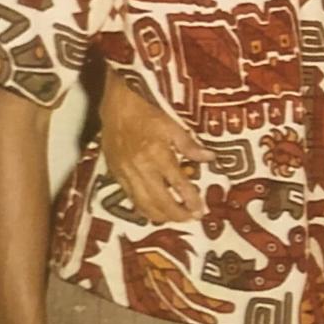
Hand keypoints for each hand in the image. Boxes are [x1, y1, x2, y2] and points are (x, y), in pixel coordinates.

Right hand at [99, 70, 211, 223]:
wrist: (114, 105)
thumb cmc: (145, 112)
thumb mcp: (172, 125)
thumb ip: (190, 146)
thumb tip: (209, 158)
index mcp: (157, 155)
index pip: (178, 185)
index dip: (191, 200)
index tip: (201, 210)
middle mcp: (141, 168)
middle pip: (161, 201)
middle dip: (178, 214)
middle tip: (191, 218)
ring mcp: (126, 174)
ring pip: (144, 205)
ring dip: (162, 216)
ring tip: (175, 218)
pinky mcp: (116, 174)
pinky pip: (131, 198)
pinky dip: (144, 208)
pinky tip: (154, 211)